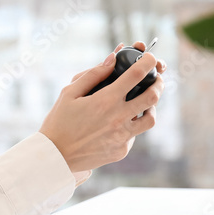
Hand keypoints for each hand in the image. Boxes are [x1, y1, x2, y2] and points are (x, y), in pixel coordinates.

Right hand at [39, 48, 164, 173]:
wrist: (55, 156)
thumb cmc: (59, 121)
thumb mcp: (69, 93)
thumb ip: (93, 74)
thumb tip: (113, 59)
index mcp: (105, 100)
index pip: (136, 75)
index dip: (148, 62)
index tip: (150, 57)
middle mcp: (118, 118)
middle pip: (152, 96)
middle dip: (158, 83)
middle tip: (156, 79)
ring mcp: (122, 136)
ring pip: (150, 119)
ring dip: (151, 107)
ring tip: (145, 102)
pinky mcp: (121, 150)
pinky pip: (134, 135)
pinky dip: (132, 125)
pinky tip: (120, 123)